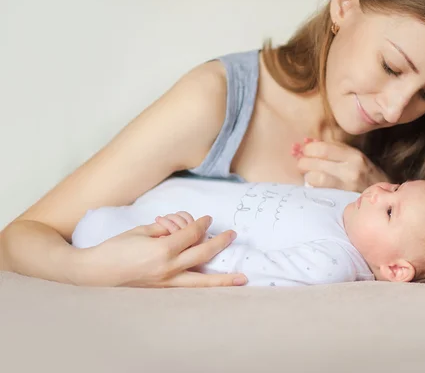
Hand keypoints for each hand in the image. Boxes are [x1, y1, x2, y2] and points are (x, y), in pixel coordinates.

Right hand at [77, 215, 246, 287]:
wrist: (95, 273)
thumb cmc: (115, 249)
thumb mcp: (141, 232)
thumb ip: (164, 231)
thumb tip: (181, 230)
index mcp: (162, 248)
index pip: (191, 234)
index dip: (201, 224)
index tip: (207, 219)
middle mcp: (168, 267)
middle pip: (203, 253)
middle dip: (220, 242)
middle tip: (232, 235)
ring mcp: (167, 283)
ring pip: (202, 281)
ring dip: (223, 279)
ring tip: (241, 278)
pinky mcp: (163, 291)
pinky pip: (189, 289)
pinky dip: (205, 289)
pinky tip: (218, 290)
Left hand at [291, 138, 389, 191]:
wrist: (383, 196)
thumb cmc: (364, 174)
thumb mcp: (352, 157)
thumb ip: (331, 149)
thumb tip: (306, 141)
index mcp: (353, 155)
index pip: (322, 148)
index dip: (308, 149)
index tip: (304, 151)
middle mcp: (350, 170)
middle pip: (315, 163)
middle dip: (302, 163)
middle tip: (302, 164)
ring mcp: (346, 187)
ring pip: (316, 178)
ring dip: (307, 176)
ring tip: (308, 176)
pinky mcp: (343, 200)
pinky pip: (320, 192)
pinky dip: (313, 188)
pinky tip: (314, 187)